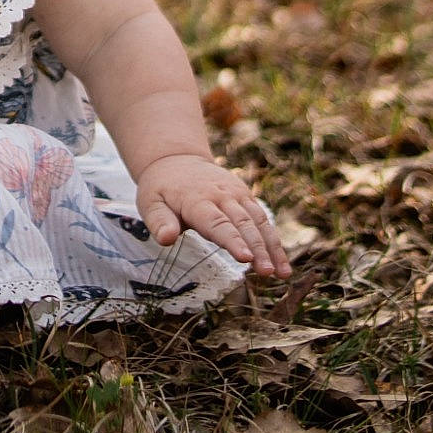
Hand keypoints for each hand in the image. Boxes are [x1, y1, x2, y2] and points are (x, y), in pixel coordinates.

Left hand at [136, 153, 290, 279]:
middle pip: (243, 224)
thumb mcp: (150, 203)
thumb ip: (158, 221)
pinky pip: (263, 219)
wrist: (178, 159)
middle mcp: (221, 196)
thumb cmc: (161, 188)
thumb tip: (166, 239)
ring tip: (282, 273)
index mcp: (196, 200)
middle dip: (258, 248)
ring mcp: (236, 195)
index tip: (246, 258)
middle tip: (267, 272)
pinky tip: (282, 263)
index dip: (232, 240)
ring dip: (272, 247)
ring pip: (258, 221)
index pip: (217, 223)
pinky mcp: (246, 197)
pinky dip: (274, 241)